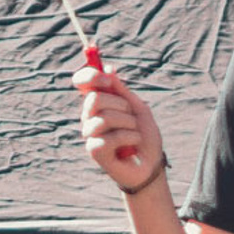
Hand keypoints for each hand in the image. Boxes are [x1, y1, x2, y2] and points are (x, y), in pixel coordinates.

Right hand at [72, 57, 167, 195]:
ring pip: (104, 117)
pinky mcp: (95, 151)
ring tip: (134, 132)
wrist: (151, 165)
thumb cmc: (144, 136)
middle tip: (131, 116)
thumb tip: (108, 68)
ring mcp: (90, 135)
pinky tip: (132, 146)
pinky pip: (111, 137)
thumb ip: (121, 91)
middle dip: (121, 104)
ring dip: (128, 123)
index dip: (90, 75)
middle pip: (94, 98)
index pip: (83, 83)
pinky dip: (129, 138)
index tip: (107, 78)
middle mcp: (89, 117)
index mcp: (98, 104)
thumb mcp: (137, 108)